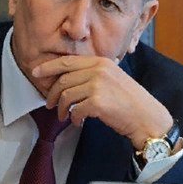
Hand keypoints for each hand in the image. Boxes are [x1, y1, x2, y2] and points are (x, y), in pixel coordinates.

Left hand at [32, 55, 172, 149]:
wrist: (147, 117)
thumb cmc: (129, 101)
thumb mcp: (112, 78)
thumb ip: (92, 74)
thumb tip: (66, 79)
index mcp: (101, 62)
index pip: (67, 61)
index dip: (48, 67)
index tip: (35, 73)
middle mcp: (99, 70)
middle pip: (63, 80)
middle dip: (53, 94)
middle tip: (51, 105)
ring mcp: (98, 85)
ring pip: (66, 96)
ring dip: (62, 109)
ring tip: (65, 116)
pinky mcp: (98, 102)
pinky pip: (75, 110)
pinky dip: (74, 118)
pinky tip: (78, 122)